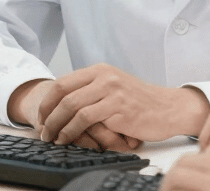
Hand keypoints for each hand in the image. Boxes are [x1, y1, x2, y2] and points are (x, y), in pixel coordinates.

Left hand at [13, 64, 209, 149]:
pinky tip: (68, 138)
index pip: (63, 82)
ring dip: (56, 125)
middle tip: (42, 131)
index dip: (47, 102)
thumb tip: (63, 104)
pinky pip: (85, 118)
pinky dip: (71, 130)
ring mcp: (111, 90)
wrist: (169, 108)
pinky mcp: (118, 107)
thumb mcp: (115, 86)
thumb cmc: (141, 102)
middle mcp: (104, 76)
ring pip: (70, 105)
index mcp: (101, 70)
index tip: (41, 118)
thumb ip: (93, 89)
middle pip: (62, 93)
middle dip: (47, 115)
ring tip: (53, 138)